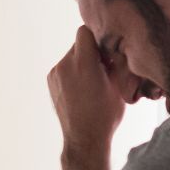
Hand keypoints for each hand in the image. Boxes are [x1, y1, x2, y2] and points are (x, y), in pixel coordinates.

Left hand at [48, 26, 124, 153]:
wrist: (85, 138)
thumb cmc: (106, 114)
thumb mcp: (119, 85)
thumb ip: (114, 62)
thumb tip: (115, 49)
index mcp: (84, 63)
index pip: (85, 31)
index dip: (98, 38)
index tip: (107, 52)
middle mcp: (65, 64)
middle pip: (80, 43)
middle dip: (93, 52)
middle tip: (105, 69)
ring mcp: (55, 73)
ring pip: (72, 56)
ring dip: (83, 62)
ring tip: (94, 83)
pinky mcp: (51, 81)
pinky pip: (65, 67)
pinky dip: (75, 72)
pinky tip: (84, 90)